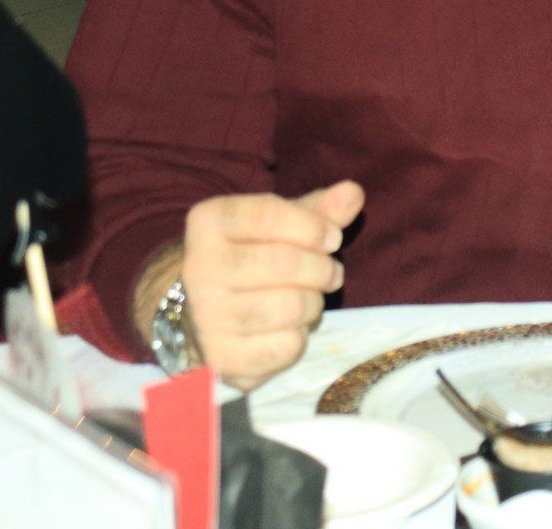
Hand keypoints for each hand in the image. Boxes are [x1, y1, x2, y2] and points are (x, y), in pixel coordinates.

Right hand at [179, 180, 363, 389]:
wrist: (199, 312)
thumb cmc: (252, 257)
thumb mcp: (280, 225)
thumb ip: (319, 209)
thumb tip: (353, 193)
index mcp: (208, 223)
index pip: (269, 214)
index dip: (314, 227)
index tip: (332, 238)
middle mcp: (198, 269)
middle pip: (286, 263)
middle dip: (323, 269)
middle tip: (330, 274)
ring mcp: (205, 317)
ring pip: (292, 307)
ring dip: (314, 304)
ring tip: (308, 299)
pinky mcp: (220, 358)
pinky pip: (287, 346)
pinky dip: (300, 338)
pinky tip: (287, 328)